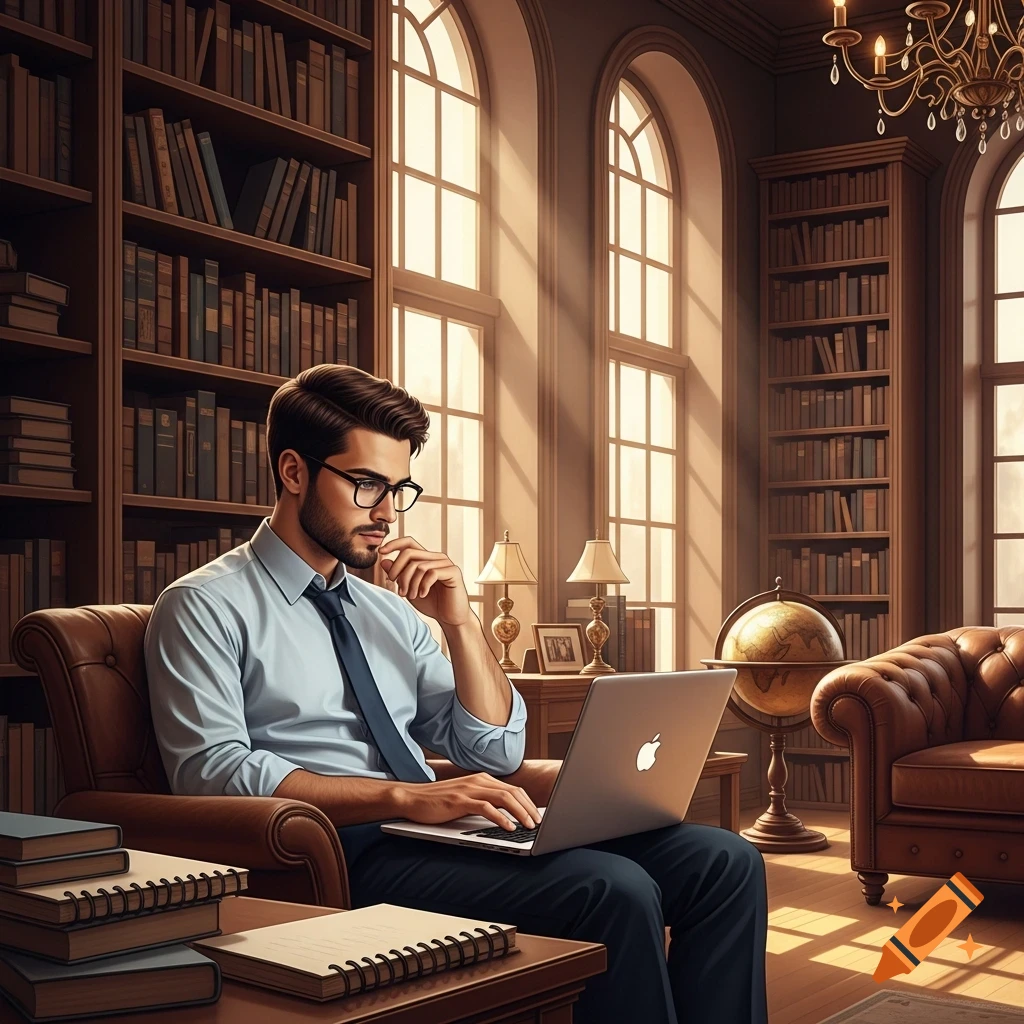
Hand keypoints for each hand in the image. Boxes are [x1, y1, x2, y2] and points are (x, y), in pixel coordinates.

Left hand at [378, 535, 471, 626]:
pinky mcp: (453, 572)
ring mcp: (446, 563)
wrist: (450, 618)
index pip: (409, 543)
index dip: (394, 544)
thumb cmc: (432, 603)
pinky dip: (423, 585)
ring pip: (418, 565)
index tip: (381, 551)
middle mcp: (436, 557)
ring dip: (410, 583)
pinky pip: (431, 573)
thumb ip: (399, 576)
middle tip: (398, 589)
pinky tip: (423, 595)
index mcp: (426, 559)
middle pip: (409, 553)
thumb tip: (384, 561)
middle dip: (398, 570)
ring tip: (410, 596)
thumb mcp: (409, 589)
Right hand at [393, 773, 540, 831]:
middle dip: (529, 808)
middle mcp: (478, 780)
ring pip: (504, 798)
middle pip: (513, 792)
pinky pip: (486, 807)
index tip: (538, 816)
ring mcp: (469, 789)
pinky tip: (509, 827)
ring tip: (529, 826)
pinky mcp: (460, 800)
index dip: (528, 803)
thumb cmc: (437, 801)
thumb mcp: (465, 798)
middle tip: (539, 823)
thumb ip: (484, 801)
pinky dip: (501, 818)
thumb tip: (506, 815)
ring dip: (520, 813)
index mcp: (482, 779)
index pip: (513, 789)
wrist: (411, 798)